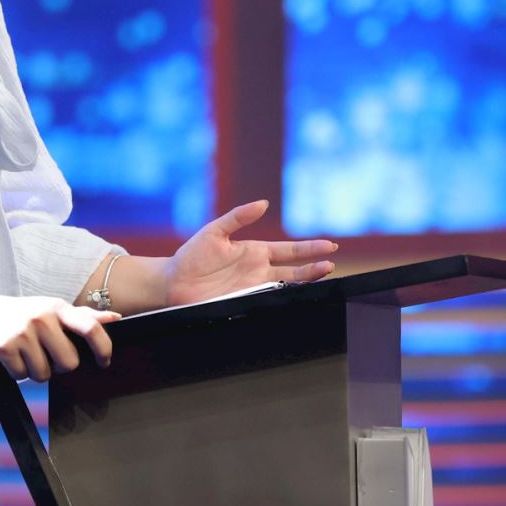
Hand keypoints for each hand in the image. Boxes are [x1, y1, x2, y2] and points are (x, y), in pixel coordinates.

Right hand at [0, 293, 121, 381]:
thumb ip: (83, 316)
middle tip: (45, 355)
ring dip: (35, 371)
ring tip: (25, 354)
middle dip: (58, 366)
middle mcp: (42, 318)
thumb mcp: (51, 309)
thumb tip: (115, 318)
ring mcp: (23, 333)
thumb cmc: (21, 313)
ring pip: (44, 375)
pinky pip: (22, 376)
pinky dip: (17, 373)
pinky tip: (11, 357)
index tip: (104, 362)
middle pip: (69, 363)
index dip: (103, 348)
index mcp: (58, 308)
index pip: (90, 328)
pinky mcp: (5, 347)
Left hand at [164, 199, 337, 306]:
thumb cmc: (192, 254)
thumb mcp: (215, 231)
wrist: (174, 281)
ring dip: (305, 282)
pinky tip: (298, 297)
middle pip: (294, 270)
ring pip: (287, 286)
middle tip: (331, 263)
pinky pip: (269, 301)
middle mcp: (258, 270)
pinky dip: (285, 299)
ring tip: (324, 275)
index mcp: (255, 251)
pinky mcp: (245, 302)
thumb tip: (264, 203)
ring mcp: (253, 287)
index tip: (329, 246)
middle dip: (314, 267)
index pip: (288, 250)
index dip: (309, 249)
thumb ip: (238, 217)